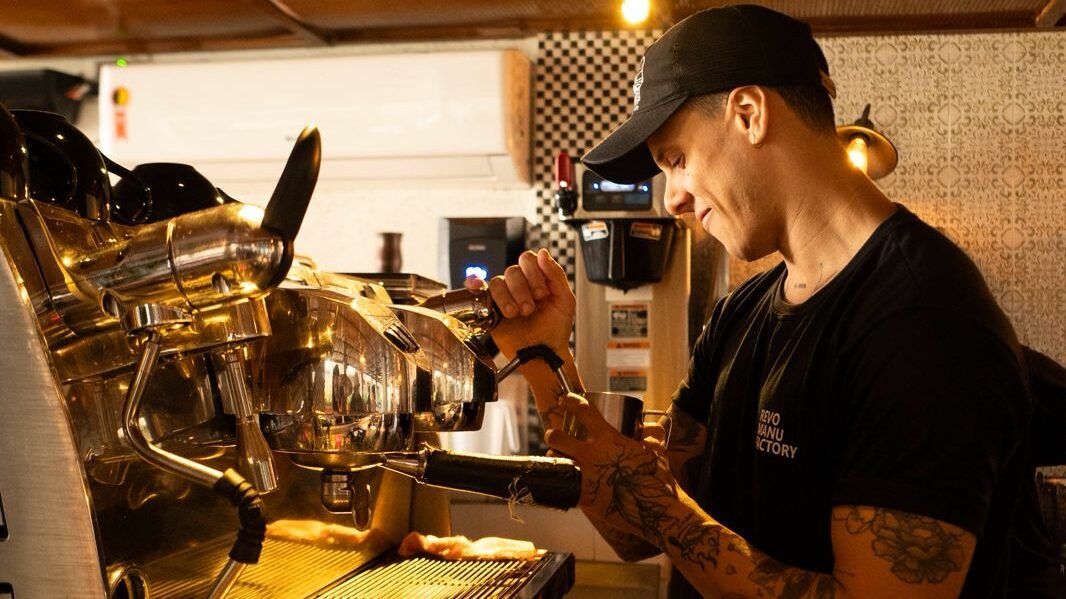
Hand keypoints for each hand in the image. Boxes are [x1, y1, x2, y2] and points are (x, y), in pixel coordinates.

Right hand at [466, 248, 574, 358]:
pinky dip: (474, 283)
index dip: (533, 273)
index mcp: (537, 279)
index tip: (542, 292)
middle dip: (522, 290)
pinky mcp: (490, 309)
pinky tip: (476, 284)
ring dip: (507, 298)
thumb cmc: (555, 330)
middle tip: (530, 309)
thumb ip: (556, 274)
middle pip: (512, 270)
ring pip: (497, 282)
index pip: (528, 260)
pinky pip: (479, 291)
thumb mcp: (565, 300)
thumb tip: (543, 253)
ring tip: (516, 314)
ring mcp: (505, 297)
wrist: (544, 354)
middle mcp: (520, 286)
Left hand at [545, 393, 678, 543]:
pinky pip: (565, 484)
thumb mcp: (657, 449)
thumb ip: (651, 433)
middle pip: (558, 438)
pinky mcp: (582, 497)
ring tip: (557, 458)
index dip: (571, 402)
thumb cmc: (657, 478)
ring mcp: (584, 476)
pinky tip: (566, 481)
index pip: (583, 412)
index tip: (564, 400)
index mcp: (607, 438)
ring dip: (554, 457)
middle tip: (553, 435)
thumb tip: (646, 426)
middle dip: (552, 435)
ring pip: (555, 460)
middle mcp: (591, 454)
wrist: (655, 511)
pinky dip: (564, 481)